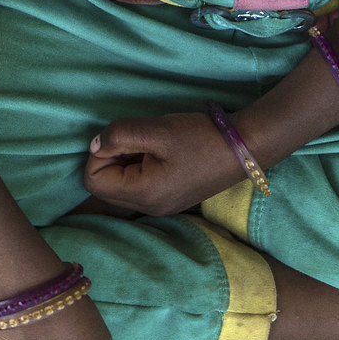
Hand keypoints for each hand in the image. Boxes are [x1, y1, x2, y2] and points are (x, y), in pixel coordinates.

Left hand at [83, 112, 248, 215]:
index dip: (99, 154)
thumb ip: (120, 135)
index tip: (123, 137)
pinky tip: (160, 154)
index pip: (93, 181)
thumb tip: (96, 144)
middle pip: (104, 187)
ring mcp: (159, 207)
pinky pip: (138, 187)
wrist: (244, 148)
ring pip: (121, 187)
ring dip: (126, 162)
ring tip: (151, 145)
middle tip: (138, 139)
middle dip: (111, 159)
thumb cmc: (201, 138)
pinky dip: (139, 168)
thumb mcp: (157, 130)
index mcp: (144, 194)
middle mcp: (148, 208)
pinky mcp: (168, 200)